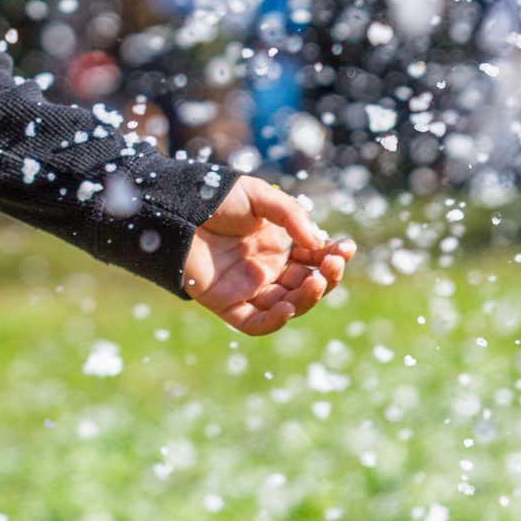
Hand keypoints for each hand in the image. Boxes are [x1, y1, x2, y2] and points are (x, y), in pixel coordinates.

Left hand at [182, 175, 353, 335]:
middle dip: (326, 276)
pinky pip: (255, 323)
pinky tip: (287, 307)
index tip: (346, 248)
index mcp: (278, 244)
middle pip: (307, 283)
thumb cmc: (215, 198)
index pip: (315, 258)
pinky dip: (273, 321)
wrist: (174, 207)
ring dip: (307, 298)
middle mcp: (267, 268)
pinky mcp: (227, 303)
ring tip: (315, 281)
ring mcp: (249, 287)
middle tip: (333, 263)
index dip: (332, 255)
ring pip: (288, 304)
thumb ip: (291, 216)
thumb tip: (319, 243)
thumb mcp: (259, 197)